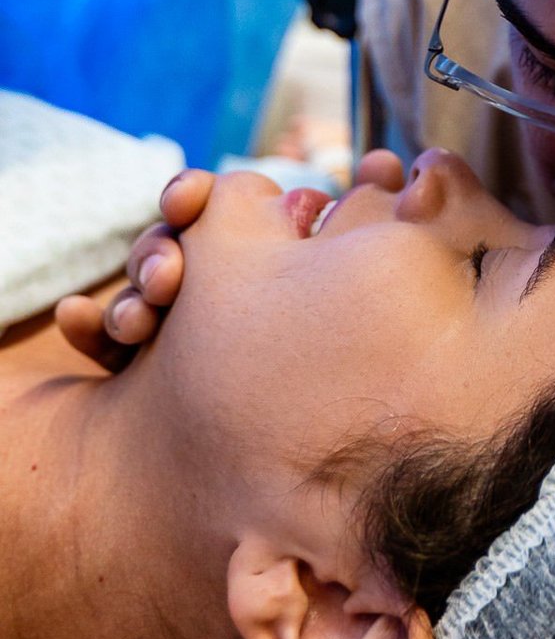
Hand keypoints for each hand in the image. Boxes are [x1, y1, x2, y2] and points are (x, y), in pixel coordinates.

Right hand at [53, 149, 406, 372]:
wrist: (299, 473)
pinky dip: (86, 325)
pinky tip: (74, 320)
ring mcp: (177, 321)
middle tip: (167, 280)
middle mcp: (214, 278)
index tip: (191, 199)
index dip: (196, 197)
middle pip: (170, 245)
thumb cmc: (354, 362)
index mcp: (260, 249)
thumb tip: (398, 164)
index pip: (214, 207)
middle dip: (162, 251)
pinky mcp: (145, 367)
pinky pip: (104, 339)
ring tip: (137, 320)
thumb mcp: (366, 283)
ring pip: (140, 289)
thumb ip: (377, 221)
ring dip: (131, 293)